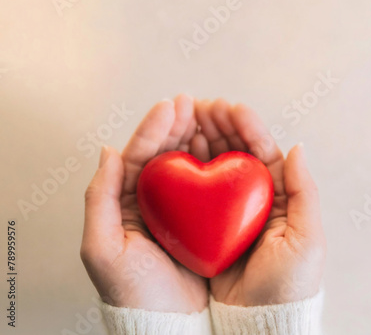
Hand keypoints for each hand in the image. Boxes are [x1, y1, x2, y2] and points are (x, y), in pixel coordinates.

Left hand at [80, 94, 207, 312]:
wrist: (170, 326)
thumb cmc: (134, 292)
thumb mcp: (102, 249)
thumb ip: (99, 198)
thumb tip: (108, 151)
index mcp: (130, 200)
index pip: (141, 154)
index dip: (155, 127)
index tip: (171, 105)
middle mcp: (158, 198)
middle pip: (169, 150)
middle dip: (181, 122)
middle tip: (195, 102)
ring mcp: (185, 205)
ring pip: (193, 159)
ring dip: (203, 132)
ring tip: (213, 112)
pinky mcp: (210, 215)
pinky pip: (215, 179)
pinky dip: (221, 157)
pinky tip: (227, 143)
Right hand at [193, 98, 325, 305]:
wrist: (255, 321)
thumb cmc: (287, 284)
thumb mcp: (307, 239)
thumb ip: (303, 191)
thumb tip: (297, 146)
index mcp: (273, 193)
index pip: (258, 149)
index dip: (244, 125)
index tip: (229, 107)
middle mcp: (244, 194)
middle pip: (231, 149)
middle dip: (216, 123)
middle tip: (200, 105)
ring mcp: (220, 205)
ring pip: (209, 161)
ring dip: (198, 135)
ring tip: (185, 116)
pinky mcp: (199, 218)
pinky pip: (191, 185)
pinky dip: (184, 163)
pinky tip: (176, 148)